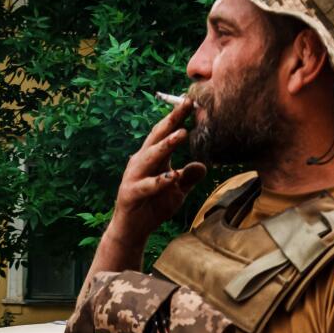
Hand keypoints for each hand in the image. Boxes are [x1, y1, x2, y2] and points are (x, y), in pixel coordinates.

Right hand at [106, 95, 205, 248]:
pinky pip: (147, 186)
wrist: (131, 231)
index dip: (177, 118)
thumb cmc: (152, 207)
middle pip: (157, 137)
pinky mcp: (130, 194)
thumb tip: (203, 166)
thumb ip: (188, 178)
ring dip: (166, 145)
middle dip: (172, 120)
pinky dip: (160, 181)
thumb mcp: (176, 192)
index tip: (191, 101)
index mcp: (152, 158)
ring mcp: (134, 177)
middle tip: (187, 105)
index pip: (165, 133)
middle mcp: (141, 162)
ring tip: (182, 134)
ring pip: (150, 158)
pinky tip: (173, 176)